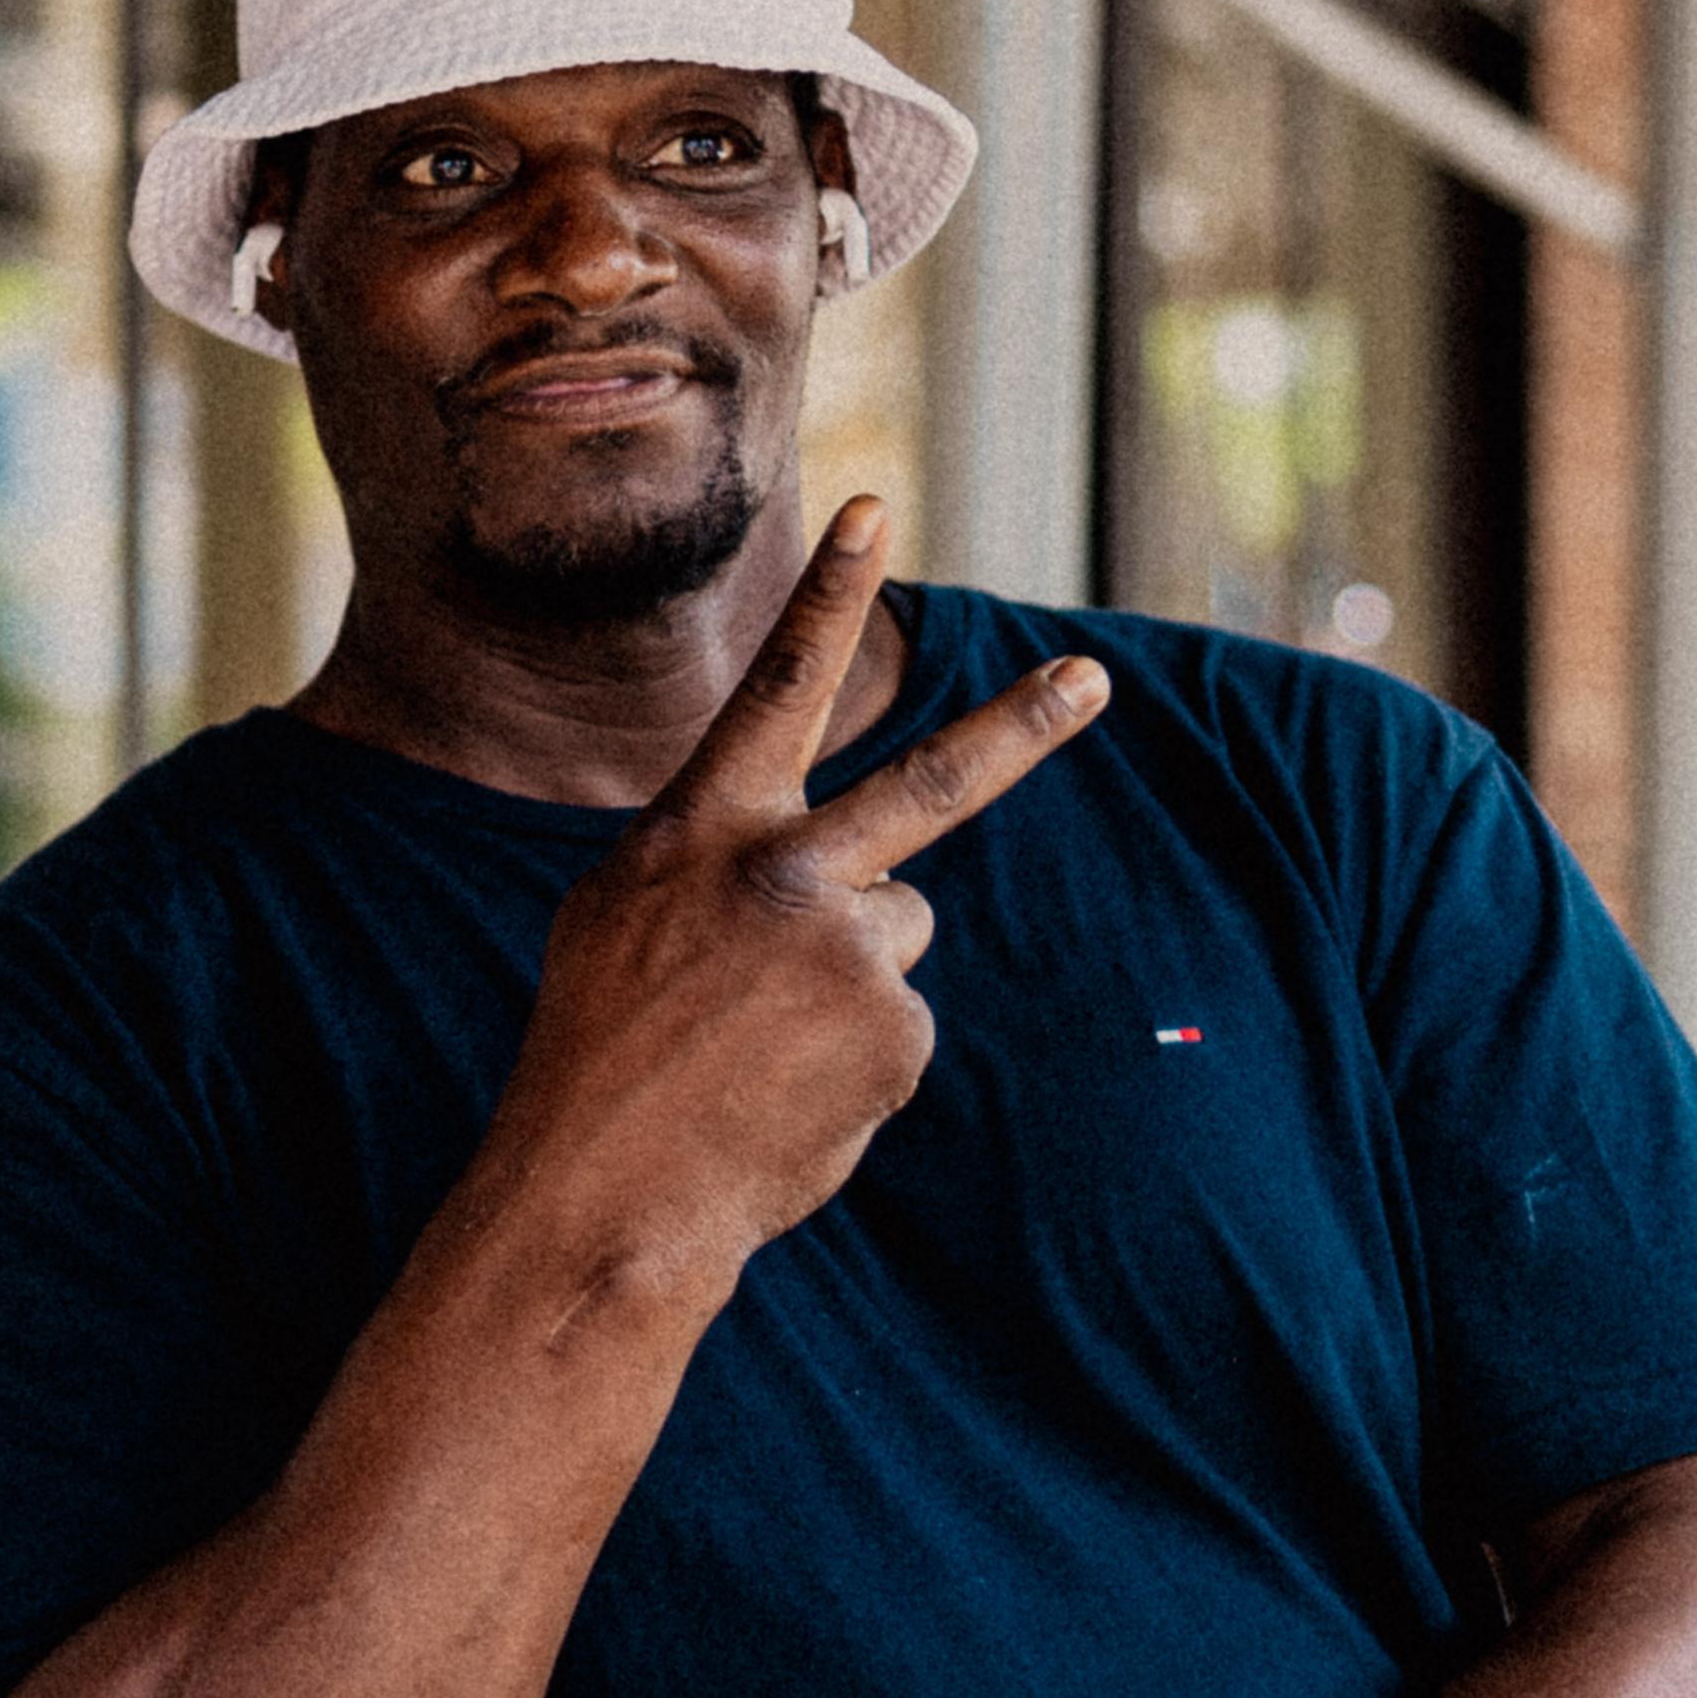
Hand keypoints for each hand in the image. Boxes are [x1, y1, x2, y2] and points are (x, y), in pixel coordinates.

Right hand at [474, 508, 1105, 1317]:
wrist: (612, 1192)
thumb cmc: (602, 1049)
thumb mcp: (621, 915)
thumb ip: (717, 859)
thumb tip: (832, 868)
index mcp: (702, 830)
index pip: (776, 687)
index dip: (824, 594)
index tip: (874, 504)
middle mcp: (784, 871)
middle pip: (933, 781)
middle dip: (1024, 724)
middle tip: (1094, 677)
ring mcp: (850, 951)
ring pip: (896, 926)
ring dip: (848, 974)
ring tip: (763, 1038)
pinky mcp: (898, 1031)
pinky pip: (899, 1015)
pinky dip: (854, 1049)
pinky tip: (789, 1085)